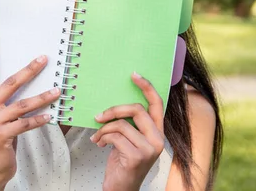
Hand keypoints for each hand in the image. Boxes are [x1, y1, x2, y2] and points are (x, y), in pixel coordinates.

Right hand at [0, 31, 60, 190]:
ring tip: (58, 91)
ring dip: (42, 97)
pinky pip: (25, 124)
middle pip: (10, 83)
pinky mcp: (1, 135)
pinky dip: (39, 120)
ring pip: (22, 105)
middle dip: (29, 70)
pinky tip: (50, 116)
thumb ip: (5, 100)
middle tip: (44, 59)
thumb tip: (25, 80)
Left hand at [91, 72, 164, 190]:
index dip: (147, 87)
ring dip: (103, 129)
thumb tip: (114, 104)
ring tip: (97, 136)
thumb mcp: (129, 139)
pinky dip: (102, 137)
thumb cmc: (123, 162)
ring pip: (121, 124)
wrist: (121, 188)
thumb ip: (129, 123)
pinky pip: (114, 136)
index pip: (157, 104)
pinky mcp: (137, 156)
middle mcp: (158, 139)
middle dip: (113, 109)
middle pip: (136, 109)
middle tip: (98, 115)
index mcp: (157, 132)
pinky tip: (99, 144)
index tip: (134, 75)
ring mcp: (149, 149)